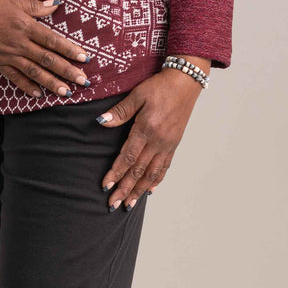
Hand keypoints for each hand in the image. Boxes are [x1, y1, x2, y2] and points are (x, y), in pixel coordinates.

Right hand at [0, 0, 91, 98]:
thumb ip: (36, 6)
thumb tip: (55, 5)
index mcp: (25, 25)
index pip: (52, 40)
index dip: (69, 50)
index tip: (84, 58)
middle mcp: (19, 43)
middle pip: (47, 59)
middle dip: (66, 71)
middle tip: (83, 81)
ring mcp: (8, 55)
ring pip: (33, 72)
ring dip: (51, 83)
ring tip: (66, 93)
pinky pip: (14, 77)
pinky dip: (27, 86)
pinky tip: (38, 94)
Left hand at [97, 59, 208, 209]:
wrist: (186, 82)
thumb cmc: (160, 86)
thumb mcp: (137, 94)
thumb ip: (120, 112)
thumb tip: (101, 122)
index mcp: (146, 128)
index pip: (128, 157)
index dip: (116, 173)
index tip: (106, 187)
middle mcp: (158, 141)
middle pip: (138, 171)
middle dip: (125, 189)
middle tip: (113, 205)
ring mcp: (168, 145)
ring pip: (152, 174)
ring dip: (139, 190)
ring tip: (129, 204)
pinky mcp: (174, 144)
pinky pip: (164, 167)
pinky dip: (156, 180)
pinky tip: (149, 190)